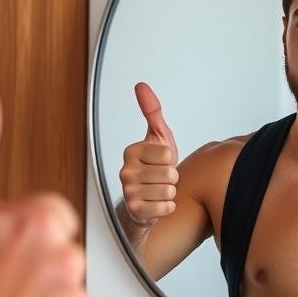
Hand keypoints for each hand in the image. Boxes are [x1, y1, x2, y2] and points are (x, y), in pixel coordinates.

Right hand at [118, 83, 178, 226]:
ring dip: (170, 194)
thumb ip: (152, 111)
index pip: (167, 154)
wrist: (147, 200)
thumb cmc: (155, 168)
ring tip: (159, 191)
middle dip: (171, 178)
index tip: (160, 163)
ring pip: (168, 191)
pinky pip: (166, 207)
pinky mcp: (135, 211)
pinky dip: (167, 208)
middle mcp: (125, 171)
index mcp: (131, 152)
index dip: (170, 160)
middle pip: (169, 173)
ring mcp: (128, 192)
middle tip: (161, 179)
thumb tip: (141, 86)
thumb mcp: (157, 137)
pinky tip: (157, 204)